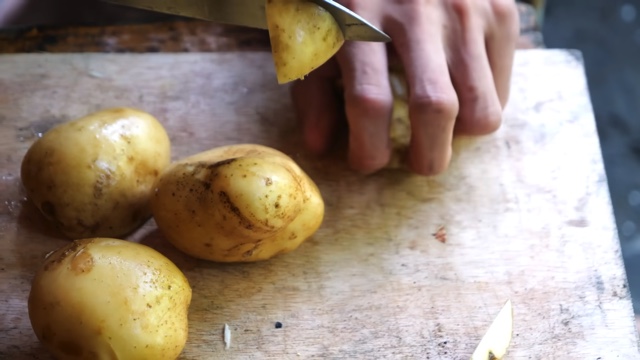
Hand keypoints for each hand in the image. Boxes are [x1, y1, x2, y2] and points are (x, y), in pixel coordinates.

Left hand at [291, 0, 519, 174]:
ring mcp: (464, 9)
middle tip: (419, 163)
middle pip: (435, 107)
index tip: (368, 162)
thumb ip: (313, 89)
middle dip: (428, 156)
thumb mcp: (321, 34)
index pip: (369, 100)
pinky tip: (460, 92)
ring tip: (441, 129)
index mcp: (360, 19)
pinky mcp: (500, 11)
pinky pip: (502, 86)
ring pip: (481, 106)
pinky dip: (483, 104)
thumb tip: (319, 146)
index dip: (368, 147)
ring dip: (459, 136)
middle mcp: (417, 12)